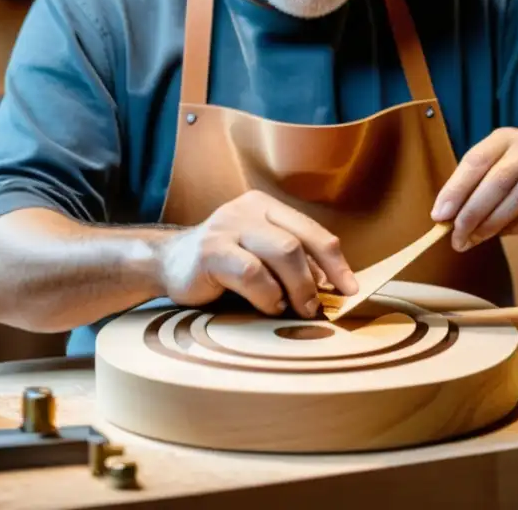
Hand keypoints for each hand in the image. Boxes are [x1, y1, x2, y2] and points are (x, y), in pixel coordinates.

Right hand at [154, 190, 358, 317]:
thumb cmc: (222, 266)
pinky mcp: (210, 251)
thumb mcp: (260, 256)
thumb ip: (291, 263)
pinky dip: (267, 295)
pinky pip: (252, 273)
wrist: (167, 265)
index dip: (336, 262)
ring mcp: (226, 227)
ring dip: (296, 288)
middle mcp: (247, 210)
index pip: (312, 231)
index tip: (350, 289)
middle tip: (316, 308)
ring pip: (282, 253)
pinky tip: (266, 305)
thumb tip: (334, 287)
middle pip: (298, 243)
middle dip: (315, 280)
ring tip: (295, 309)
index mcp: (265, 207)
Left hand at [430, 127, 517, 250]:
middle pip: (496, 181)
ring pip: (517, 198)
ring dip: (492, 224)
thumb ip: (472, 190)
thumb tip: (444, 218)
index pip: (476, 161)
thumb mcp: (495, 173)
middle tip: (457, 237)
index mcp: (504, 137)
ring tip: (475, 239)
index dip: (456, 190)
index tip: (439, 216)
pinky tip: (506, 233)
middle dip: (472, 213)